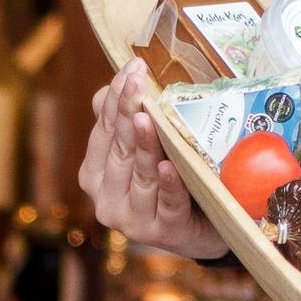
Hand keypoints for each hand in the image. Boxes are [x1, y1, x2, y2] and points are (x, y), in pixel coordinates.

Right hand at [81, 71, 224, 255]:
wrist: (205, 229)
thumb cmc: (171, 182)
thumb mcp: (146, 149)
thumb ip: (123, 122)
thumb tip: (106, 89)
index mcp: (94, 175)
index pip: (104, 130)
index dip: (116, 98)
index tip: (133, 67)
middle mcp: (105, 199)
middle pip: (119, 148)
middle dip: (127, 111)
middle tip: (139, 81)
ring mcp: (131, 220)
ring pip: (139, 175)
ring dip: (144, 146)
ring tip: (147, 118)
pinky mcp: (162, 233)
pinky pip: (166, 205)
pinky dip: (168, 186)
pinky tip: (168, 167)